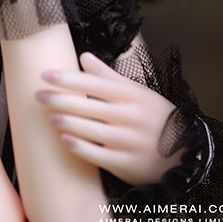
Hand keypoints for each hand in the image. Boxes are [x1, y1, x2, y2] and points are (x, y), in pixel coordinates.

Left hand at [36, 52, 180, 184]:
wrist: (185, 153)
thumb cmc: (155, 117)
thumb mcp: (138, 92)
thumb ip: (108, 76)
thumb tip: (84, 57)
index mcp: (131, 96)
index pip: (93, 84)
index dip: (67, 79)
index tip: (45, 74)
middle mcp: (129, 117)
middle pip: (87, 106)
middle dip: (59, 99)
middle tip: (37, 95)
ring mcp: (128, 142)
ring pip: (90, 130)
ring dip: (66, 122)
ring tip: (47, 116)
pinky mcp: (126, 164)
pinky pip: (97, 155)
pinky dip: (79, 147)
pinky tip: (64, 139)